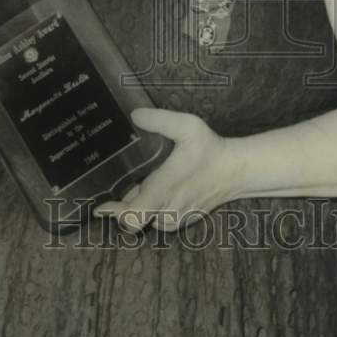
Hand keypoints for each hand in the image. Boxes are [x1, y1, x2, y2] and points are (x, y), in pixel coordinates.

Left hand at [93, 108, 236, 231]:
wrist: (236, 170)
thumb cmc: (210, 149)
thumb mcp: (187, 126)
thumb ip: (160, 120)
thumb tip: (134, 115)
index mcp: (163, 192)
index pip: (132, 217)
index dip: (114, 213)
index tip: (101, 203)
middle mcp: (167, 211)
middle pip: (134, 219)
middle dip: (123, 205)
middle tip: (117, 185)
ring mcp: (176, 218)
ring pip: (147, 220)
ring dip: (138, 206)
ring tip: (136, 183)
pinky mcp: (184, 220)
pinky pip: (159, 220)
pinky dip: (152, 209)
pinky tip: (153, 189)